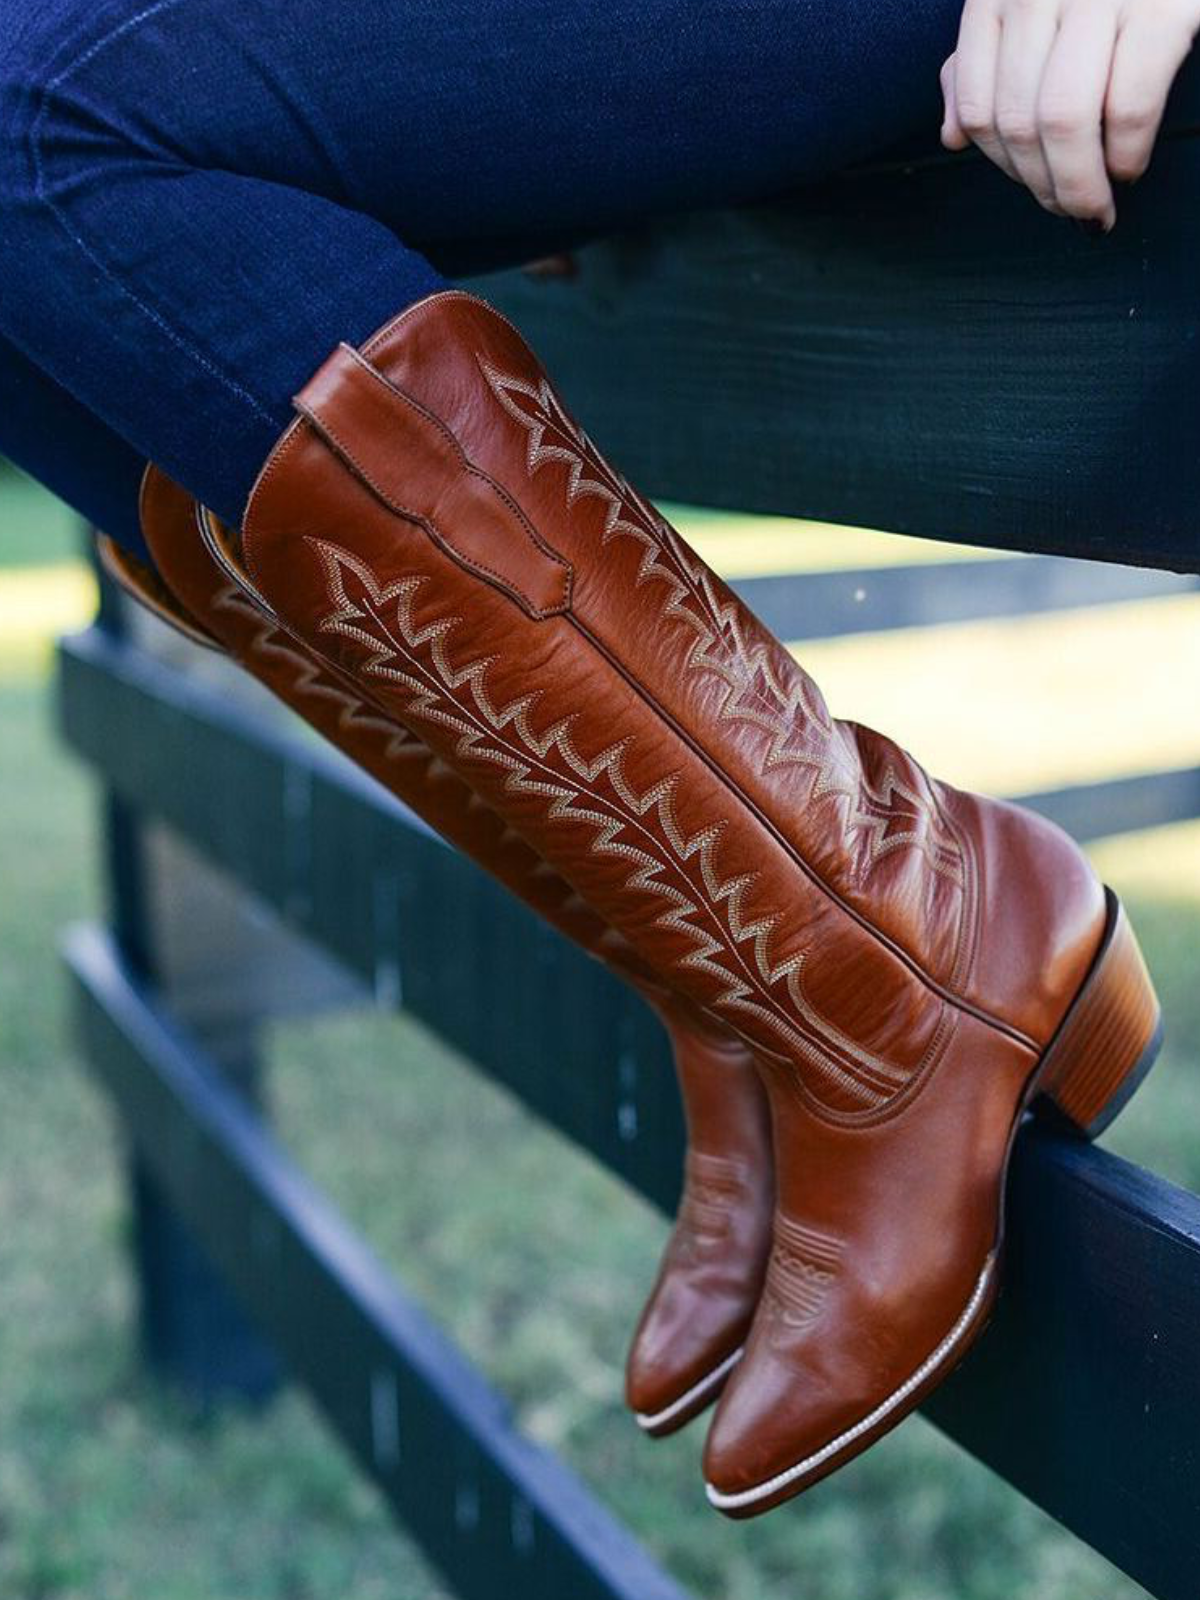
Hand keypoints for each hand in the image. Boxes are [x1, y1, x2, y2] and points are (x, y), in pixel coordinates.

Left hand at [940, 0, 1199, 227]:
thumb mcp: (1027, 8)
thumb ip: (981, 63)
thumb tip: (951, 136)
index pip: (979, 108)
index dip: (1004, 165)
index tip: (1035, 187)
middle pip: (1021, 123)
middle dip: (1045, 186)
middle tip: (1072, 212)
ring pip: (1064, 122)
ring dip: (1079, 185)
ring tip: (1095, 206)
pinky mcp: (1161, 8)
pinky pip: (1128, 108)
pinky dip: (1125, 155)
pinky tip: (1127, 167)